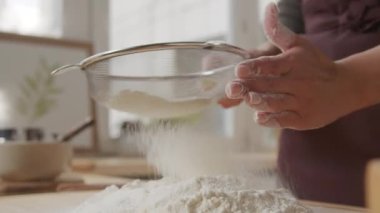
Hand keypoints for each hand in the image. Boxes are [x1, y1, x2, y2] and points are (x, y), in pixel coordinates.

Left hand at [225, 2, 359, 129]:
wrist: (344, 87)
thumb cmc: (315, 64)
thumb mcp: (299, 45)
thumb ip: (278, 31)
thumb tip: (269, 8)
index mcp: (294, 63)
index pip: (272, 65)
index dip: (255, 67)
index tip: (240, 69)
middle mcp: (298, 82)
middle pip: (269, 85)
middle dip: (248, 87)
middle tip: (232, 88)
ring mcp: (301, 102)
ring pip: (276, 103)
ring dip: (259, 102)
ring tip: (246, 99)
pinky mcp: (303, 119)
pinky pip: (284, 120)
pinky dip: (271, 119)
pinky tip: (259, 117)